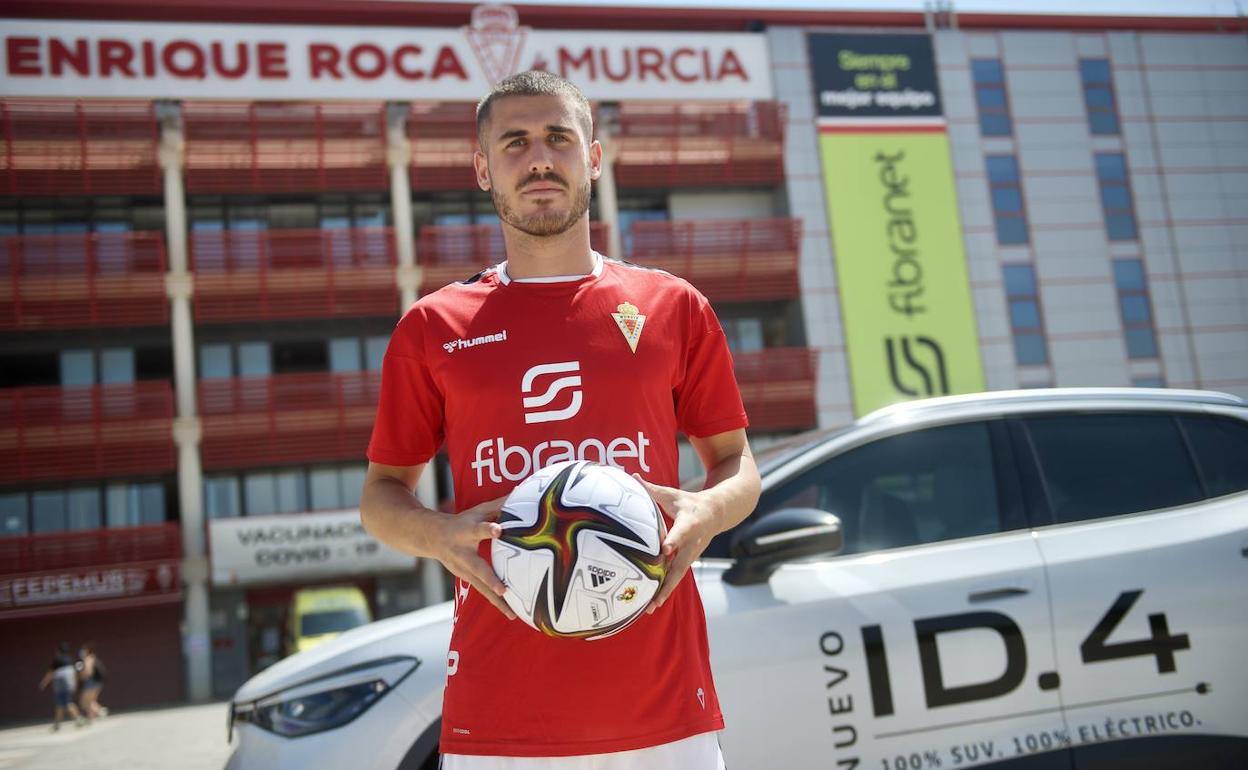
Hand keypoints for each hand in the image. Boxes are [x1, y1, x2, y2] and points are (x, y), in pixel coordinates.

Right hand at [427, 495, 516, 619]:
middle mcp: (463, 554)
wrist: (430, 538)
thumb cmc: (462, 521)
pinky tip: (511, 614)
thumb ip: (499, 505)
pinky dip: (497, 604)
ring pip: (481, 587)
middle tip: (503, 590)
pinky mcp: (466, 579)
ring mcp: (463, 570)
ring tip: (512, 613)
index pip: (479, 529)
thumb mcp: (477, 510)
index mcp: (466, 532)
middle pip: (478, 568)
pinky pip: (483, 593)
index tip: (499, 530)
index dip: (488, 530)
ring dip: (496, 600)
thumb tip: (522, 491)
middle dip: (490, 579)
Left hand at [634, 475, 722, 614]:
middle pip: (680, 564)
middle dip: (668, 581)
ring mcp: (690, 555)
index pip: (681, 532)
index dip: (674, 540)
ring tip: (650, 608)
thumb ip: (651, 489)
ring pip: (677, 576)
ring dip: (665, 592)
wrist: (716, 513)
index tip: (665, 548)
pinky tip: (652, 604)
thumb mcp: (672, 493)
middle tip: (655, 595)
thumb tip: (632, 476)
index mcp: (689, 523)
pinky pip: (675, 577)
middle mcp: (691, 543)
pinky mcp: (687, 561)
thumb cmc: (688, 502)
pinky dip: (665, 590)